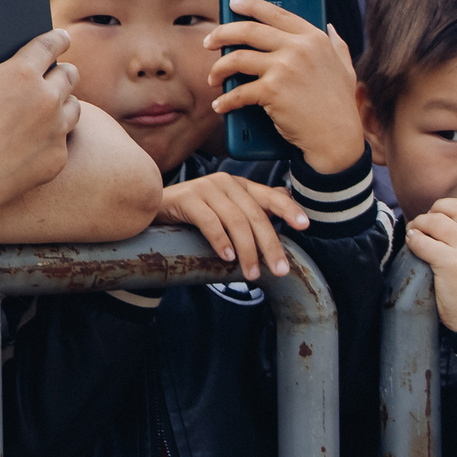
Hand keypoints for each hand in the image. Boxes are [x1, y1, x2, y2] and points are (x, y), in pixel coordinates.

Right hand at [0, 30, 80, 219]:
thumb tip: (6, 84)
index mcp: (20, 73)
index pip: (49, 45)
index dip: (57, 39)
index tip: (62, 37)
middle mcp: (46, 97)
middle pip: (69, 74)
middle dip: (63, 72)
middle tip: (56, 75)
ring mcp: (56, 129)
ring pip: (74, 107)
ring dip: (63, 104)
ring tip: (49, 110)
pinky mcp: (58, 156)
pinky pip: (63, 140)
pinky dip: (51, 139)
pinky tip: (33, 145)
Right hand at [159, 173, 306, 281]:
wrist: (152, 208)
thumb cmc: (193, 213)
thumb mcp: (225, 210)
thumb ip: (252, 206)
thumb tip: (288, 200)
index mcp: (238, 185)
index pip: (270, 195)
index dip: (288, 209)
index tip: (304, 226)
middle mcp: (224, 182)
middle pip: (255, 215)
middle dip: (270, 245)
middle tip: (279, 270)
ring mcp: (204, 188)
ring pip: (235, 221)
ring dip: (247, 251)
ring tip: (250, 273)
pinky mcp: (186, 198)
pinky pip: (210, 222)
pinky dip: (221, 241)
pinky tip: (227, 257)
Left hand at [205, 0, 365, 172]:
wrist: (337, 140)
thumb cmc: (340, 106)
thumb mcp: (346, 69)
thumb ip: (337, 46)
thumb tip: (330, 27)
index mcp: (315, 39)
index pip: (276, 13)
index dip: (250, 5)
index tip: (233, 3)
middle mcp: (298, 48)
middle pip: (248, 30)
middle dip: (222, 34)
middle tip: (209, 41)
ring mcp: (284, 68)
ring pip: (236, 58)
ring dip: (218, 69)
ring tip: (213, 78)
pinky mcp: (272, 90)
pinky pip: (238, 91)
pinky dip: (225, 100)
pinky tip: (220, 105)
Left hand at [408, 194, 456, 331]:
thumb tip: (448, 211)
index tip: (453, 214)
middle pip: (456, 205)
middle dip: (436, 211)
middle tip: (428, 224)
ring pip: (435, 220)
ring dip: (420, 225)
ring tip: (417, 233)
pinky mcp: (451, 263)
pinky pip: (421, 240)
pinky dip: (413, 241)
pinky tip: (414, 246)